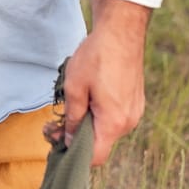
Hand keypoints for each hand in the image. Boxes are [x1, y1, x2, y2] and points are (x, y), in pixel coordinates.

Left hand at [63, 0, 149, 165]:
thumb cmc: (97, 57)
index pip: (95, 156)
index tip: (55, 137)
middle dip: (75, 135)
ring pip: (106, 129)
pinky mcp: (135, 101)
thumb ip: (72, 118)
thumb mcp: (75, 88)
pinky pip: (115, 117)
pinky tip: (88, 96)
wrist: (121, 31)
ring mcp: (134, 111)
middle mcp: (128, 122)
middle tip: (53, 121)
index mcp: (114, 122)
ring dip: (87, 122)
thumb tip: (70, 139)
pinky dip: (99, 113)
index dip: (73, 153)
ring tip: (70, 104)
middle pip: (99, 143)